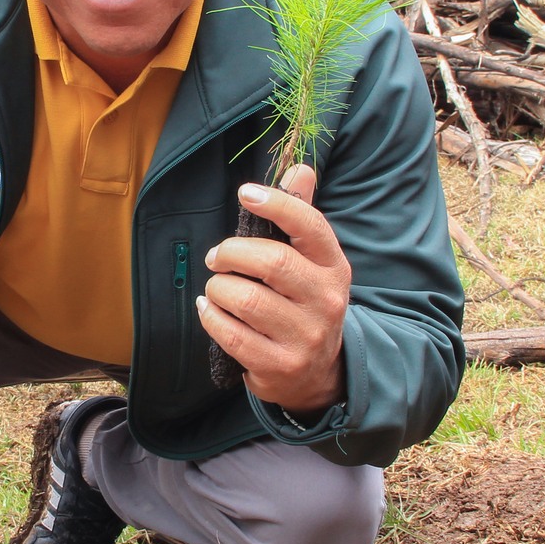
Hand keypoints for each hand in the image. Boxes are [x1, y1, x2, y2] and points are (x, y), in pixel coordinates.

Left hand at [199, 164, 349, 413]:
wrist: (318, 375)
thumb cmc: (304, 304)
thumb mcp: (312, 263)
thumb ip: (301, 216)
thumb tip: (299, 168)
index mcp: (334, 267)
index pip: (310, 226)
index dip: (277, 205)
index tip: (246, 193)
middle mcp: (326, 300)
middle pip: (271, 261)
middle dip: (231, 252)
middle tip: (216, 257)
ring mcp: (305, 336)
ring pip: (244, 299)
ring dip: (218, 288)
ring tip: (217, 288)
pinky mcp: (279, 365)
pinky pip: (230, 334)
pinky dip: (210, 316)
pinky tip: (210, 309)